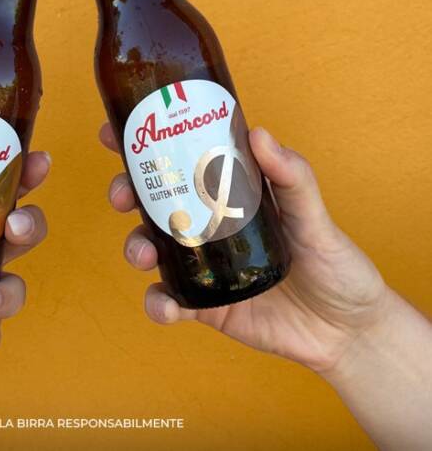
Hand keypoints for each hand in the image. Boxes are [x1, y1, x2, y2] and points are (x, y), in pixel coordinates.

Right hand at [101, 122, 390, 374]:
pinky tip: (167, 306)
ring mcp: (203, 265)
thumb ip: (291, 176)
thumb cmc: (334, 264)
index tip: (114, 131)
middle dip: (126, 192)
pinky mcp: (204, 305)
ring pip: (151, 247)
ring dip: (135, 246)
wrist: (347, 332)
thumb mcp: (314, 215)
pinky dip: (158, 303)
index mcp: (228, 193)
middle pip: (153, 199)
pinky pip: (168, 301)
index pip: (181, 159)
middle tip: (121, 194)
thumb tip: (259, 134)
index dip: (144, 144)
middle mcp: (208, 223)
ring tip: (145, 253)